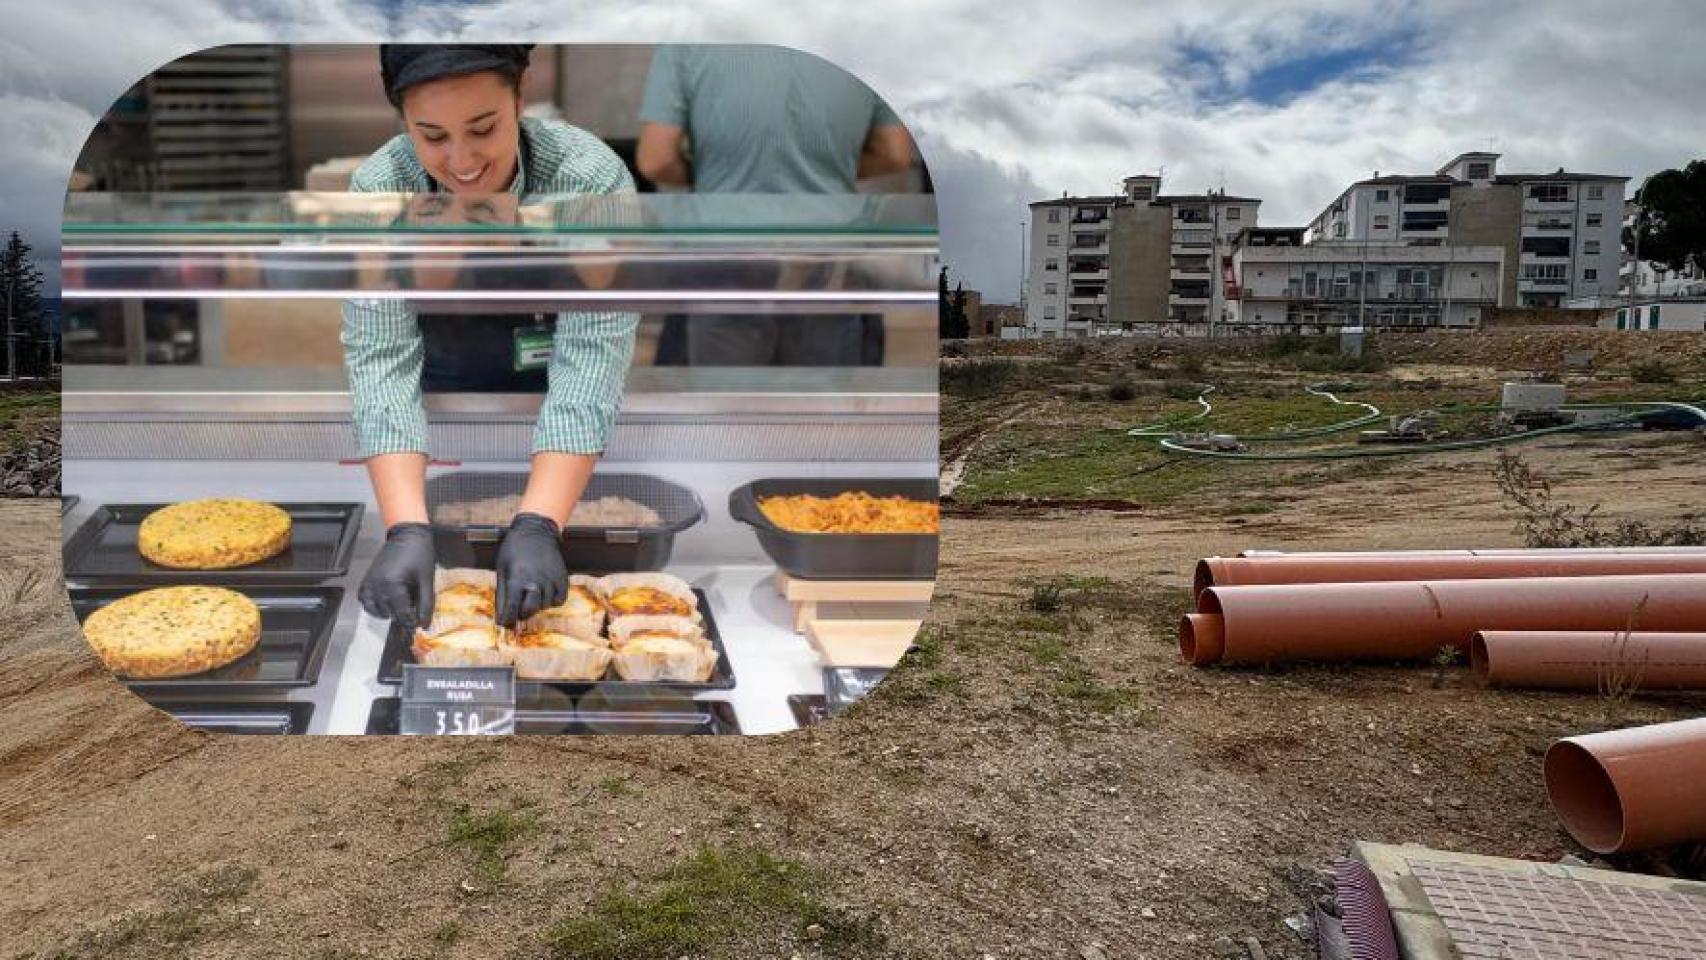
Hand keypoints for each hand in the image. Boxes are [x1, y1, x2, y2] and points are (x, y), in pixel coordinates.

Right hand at [358, 522, 435, 628]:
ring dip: (386, 612)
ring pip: (373, 609)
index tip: (417, 624)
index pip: (401, 613)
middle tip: (412, 612)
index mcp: (393, 584)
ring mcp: (369, 581)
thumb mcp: (427, 580)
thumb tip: (423, 623)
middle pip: (388, 612)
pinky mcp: (367, 578)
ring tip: (399, 607)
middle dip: (401, 616)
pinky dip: (372, 605)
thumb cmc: (419, 554)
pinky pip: (364, 598)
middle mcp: (377, 584)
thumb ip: (426, 603)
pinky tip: (384, 603)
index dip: (410, 621)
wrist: (409, 535)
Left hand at [495, 512, 566, 626]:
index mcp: (517, 578)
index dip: (507, 620)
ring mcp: (551, 580)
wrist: (536, 530)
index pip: (511, 610)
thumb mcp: (502, 569)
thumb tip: (501, 617)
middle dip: (521, 614)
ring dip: (536, 605)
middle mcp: (536, 581)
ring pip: (544, 606)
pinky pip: (559, 601)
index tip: (505, 622)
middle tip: (518, 608)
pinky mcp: (563, 578)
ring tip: (531, 593)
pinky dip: (551, 601)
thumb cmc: (514, 549)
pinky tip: (544, 592)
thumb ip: (502, 594)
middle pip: (530, 611)